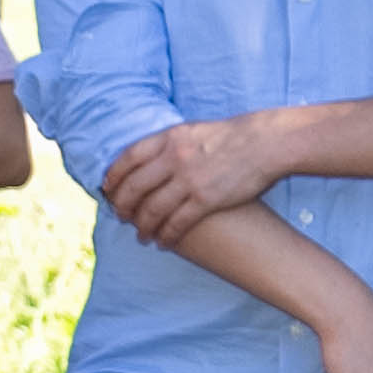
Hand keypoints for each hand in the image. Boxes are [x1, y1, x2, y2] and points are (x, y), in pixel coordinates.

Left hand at [100, 113, 285, 249]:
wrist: (264, 143)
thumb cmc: (231, 137)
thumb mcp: (193, 130)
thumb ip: (170, 143)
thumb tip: (151, 156)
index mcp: (168, 138)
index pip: (128, 159)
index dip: (114, 177)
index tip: (107, 190)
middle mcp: (173, 158)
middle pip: (134, 187)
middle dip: (123, 206)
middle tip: (120, 218)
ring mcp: (188, 180)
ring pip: (152, 210)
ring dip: (142, 227)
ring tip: (141, 237)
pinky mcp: (205, 200)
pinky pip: (176, 223)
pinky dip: (166, 235)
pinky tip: (163, 242)